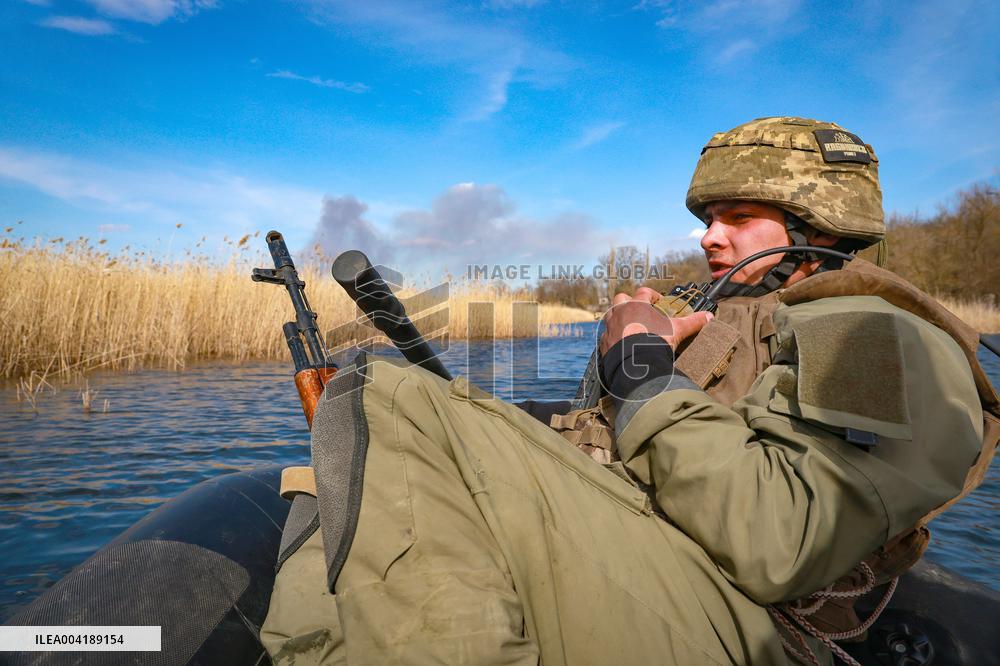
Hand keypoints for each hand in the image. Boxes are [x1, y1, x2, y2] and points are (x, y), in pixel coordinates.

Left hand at [599, 287, 713, 355]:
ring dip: (618, 318)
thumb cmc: (656, 342)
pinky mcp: (604, 342)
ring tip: (629, 327)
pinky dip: (612, 337)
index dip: (652, 295)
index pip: (644, 292)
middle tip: (640, 312)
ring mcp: (610, 326)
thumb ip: (693, 322)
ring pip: (610, 314)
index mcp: (637, 305)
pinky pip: (606, 335)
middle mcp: (620, 312)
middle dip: (629, 302)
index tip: (659, 302)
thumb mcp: (677, 330)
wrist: (635, 364)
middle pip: (621, 298)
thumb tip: (709, 316)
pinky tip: (620, 344)